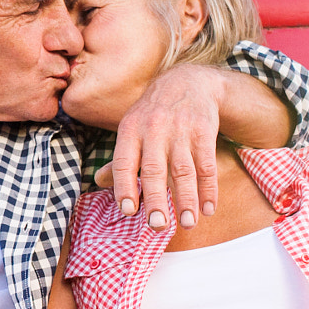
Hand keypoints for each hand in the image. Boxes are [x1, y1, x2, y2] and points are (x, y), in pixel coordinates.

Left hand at [106, 63, 224, 230]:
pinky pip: (207, 164)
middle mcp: (154, 129)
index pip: (123, 162)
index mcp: (130, 130)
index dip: (124, 186)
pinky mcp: (204, 131)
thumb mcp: (132, 128)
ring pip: (183, 170)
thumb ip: (120, 159)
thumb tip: (99, 181)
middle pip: (154, 169)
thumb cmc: (154, 114)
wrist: (188, 82)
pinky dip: (209, 188)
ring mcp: (181, 130)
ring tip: (188, 223)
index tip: (128, 211)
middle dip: (156, 199)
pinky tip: (208, 208)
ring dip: (186, 199)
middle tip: (158, 226)